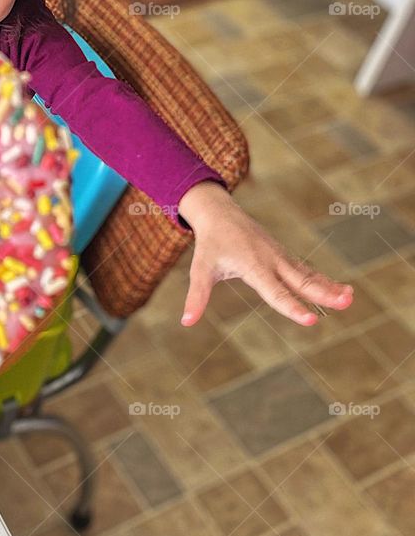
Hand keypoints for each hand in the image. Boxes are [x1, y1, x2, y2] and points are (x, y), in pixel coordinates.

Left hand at [177, 182, 353, 326]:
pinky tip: (338, 290)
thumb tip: (185, 322)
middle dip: (323, 293)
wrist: (219, 213)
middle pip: (300, 280)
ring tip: (350, 298)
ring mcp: (280, 256)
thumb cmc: (210, 244)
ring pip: (307, 274)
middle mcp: (271, 261)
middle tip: (345, 304)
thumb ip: (196, 297)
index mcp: (253, 266)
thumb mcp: (200, 270)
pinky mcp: (283, 254)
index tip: (310, 319)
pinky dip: (322, 279)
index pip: (275, 292)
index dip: (292, 307)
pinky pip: (305, 269)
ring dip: (329, 285)